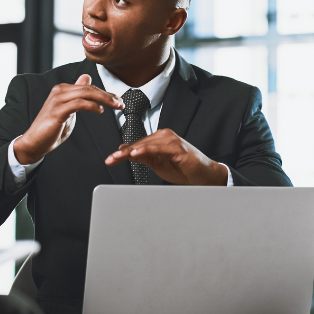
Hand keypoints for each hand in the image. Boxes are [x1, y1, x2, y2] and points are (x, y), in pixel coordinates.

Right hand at [16, 75, 123, 164]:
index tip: (117, 100)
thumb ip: (78, 96)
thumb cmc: (52, 128)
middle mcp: (60, 91)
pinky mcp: (57, 111)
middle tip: (121, 103)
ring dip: (104, 99)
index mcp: (63, 90)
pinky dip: (91, 106)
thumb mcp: (68, 109)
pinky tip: (100, 111)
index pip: (88, 87)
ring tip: (116, 106)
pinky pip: (78, 104)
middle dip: (108, 95)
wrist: (34, 143)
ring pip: (86, 93)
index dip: (105, 92)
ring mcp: (58, 100)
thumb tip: (86, 78)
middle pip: (89, 88)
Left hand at [105, 128, 228, 184]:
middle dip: (123, 153)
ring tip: (118, 157)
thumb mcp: (158, 164)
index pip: (137, 145)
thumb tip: (126, 152)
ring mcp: (172, 140)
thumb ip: (143, 157)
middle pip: (139, 144)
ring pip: (146, 145)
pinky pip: (159, 149)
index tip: (109, 160)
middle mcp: (164, 136)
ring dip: (132, 151)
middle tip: (110, 160)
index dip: (122, 152)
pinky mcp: (178, 148)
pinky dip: (147, 150)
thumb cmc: (184, 169)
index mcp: (159, 139)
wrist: (204, 176)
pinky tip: (137, 153)